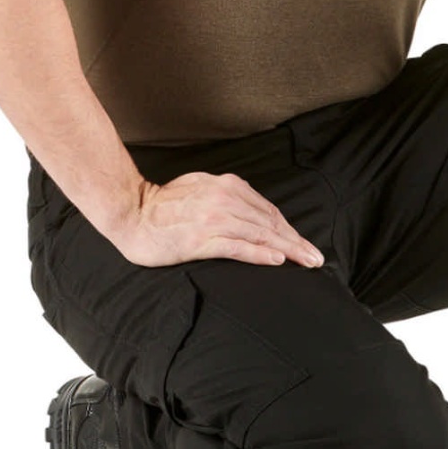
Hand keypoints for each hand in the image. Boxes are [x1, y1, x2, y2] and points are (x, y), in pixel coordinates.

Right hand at [110, 171, 325, 267]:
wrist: (131, 213)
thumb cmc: (165, 206)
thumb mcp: (201, 190)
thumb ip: (228, 198)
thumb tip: (255, 215)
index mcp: (226, 186)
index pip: (267, 210)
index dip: (290, 229)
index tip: (305, 244)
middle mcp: (223, 199)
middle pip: (269, 223)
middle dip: (296, 242)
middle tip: (316, 259)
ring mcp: (213, 219)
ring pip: (259, 234)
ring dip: (287, 249)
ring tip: (306, 262)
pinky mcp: (201, 238)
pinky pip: (237, 247)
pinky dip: (259, 253)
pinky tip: (277, 260)